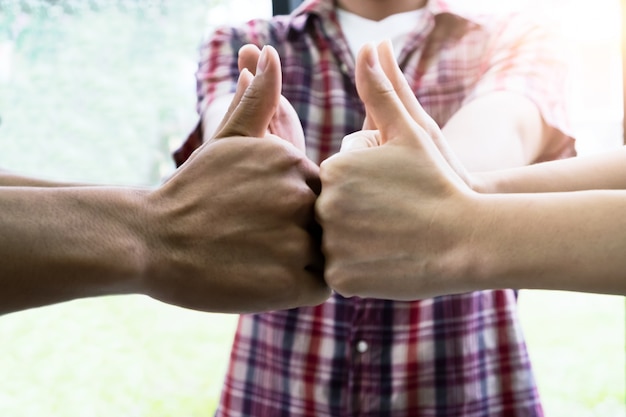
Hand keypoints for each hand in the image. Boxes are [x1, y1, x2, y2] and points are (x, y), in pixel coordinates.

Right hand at [142, 46, 328, 312]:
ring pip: (328, 254)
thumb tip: (269, 53)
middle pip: (327, 223)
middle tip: (265, 244)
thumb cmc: (192, 191)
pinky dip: (302, 286)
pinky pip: (322, 285)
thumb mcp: (227, 140)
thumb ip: (256, 101)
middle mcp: (301, 195)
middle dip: (306, 235)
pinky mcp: (290, 281)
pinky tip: (268, 278)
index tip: (267, 219)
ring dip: (305, 261)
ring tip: (264, 262)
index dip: (300, 210)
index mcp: (292, 161)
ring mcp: (297, 239)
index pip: (323, 191)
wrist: (150, 240)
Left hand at [316, 41, 474, 299]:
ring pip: (332, 243)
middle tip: (392, 219)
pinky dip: (358, 271)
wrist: (468, 239)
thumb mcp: (411, 133)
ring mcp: (330, 244)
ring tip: (390, 239)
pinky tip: (386, 261)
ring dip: (356, 244)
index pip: (335, 182)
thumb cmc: (440, 182)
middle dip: (356, 217)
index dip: (364, 190)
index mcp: (333, 169)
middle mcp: (323, 205)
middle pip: (330, 212)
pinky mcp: (340, 279)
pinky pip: (339, 274)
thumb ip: (382, 92)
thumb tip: (370, 47)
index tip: (392, 195)